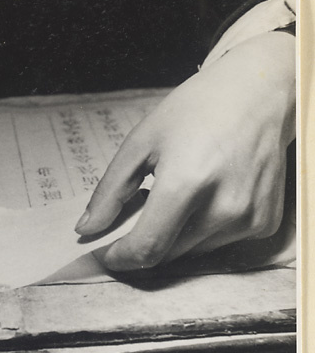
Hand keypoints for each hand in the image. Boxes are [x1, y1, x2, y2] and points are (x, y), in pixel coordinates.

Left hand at [75, 31, 295, 270]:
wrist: (259, 93)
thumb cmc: (195, 110)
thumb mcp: (141, 143)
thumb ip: (110, 191)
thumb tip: (86, 229)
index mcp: (187, 183)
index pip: (148, 248)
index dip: (121, 258)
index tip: (107, 254)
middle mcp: (224, 208)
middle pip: (167, 255)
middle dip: (144, 243)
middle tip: (140, 211)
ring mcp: (249, 219)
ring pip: (192, 252)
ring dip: (173, 236)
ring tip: (177, 195)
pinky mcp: (265, 223)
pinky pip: (219, 243)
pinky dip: (202, 230)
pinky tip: (205, 197)